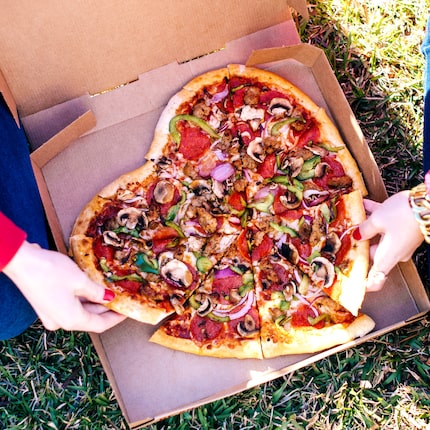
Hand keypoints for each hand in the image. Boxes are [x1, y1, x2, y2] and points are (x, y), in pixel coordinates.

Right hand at [3, 241, 126, 331]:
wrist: (21, 261)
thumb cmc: (50, 271)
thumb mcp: (80, 280)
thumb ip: (98, 292)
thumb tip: (110, 298)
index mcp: (71, 320)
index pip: (100, 325)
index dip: (116, 318)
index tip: (128, 310)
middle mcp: (61, 322)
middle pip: (90, 318)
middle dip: (107, 308)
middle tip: (122, 297)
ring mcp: (52, 315)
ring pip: (80, 311)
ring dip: (95, 302)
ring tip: (111, 290)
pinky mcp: (47, 305)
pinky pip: (70, 305)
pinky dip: (82, 299)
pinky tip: (93, 287)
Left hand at [356, 191, 422, 290]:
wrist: (427, 201)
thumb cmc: (404, 214)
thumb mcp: (377, 220)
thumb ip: (364, 229)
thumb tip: (357, 235)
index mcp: (387, 257)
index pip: (376, 279)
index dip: (364, 284)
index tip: (352, 283)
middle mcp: (395, 252)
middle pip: (372, 253)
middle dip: (359, 242)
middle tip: (345, 235)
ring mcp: (401, 241)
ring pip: (379, 235)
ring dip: (367, 225)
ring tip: (355, 214)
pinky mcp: (406, 229)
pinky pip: (387, 225)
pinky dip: (376, 216)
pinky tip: (365, 205)